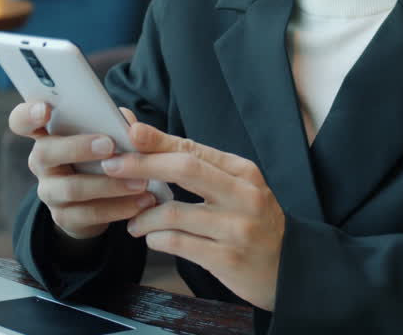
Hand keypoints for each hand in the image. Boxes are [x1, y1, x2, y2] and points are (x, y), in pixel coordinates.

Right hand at [7, 101, 157, 240]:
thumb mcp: (107, 134)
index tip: (44, 110)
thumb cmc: (101, 155)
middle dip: (78, 147)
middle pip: (46, 152)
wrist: (97, 200)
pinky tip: (141, 203)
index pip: (21, 121)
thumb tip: (128, 123)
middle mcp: (41, 161)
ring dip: (108, 184)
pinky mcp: (63, 217)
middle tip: (109, 146)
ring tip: (140, 182)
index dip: (28, 114)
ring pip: (71, 188)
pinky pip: (89, 214)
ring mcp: (49, 191)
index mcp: (46, 134)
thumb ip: (114, 123)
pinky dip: (118, 208)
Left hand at [102, 122, 284, 310]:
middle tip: (111, 167)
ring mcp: (237, 228)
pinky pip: (179, 243)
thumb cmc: (252, 223)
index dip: (158, 140)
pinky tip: (153, 239)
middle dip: (142, 165)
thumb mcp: (236, 189)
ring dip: (144, 217)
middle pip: (185, 169)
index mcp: (242, 173)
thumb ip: (197, 168)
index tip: (128, 132)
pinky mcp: (228, 258)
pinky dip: (157, 239)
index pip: (194, 148)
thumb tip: (146, 140)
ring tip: (133, 223)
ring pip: (174, 213)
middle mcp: (243, 195)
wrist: (292, 269)